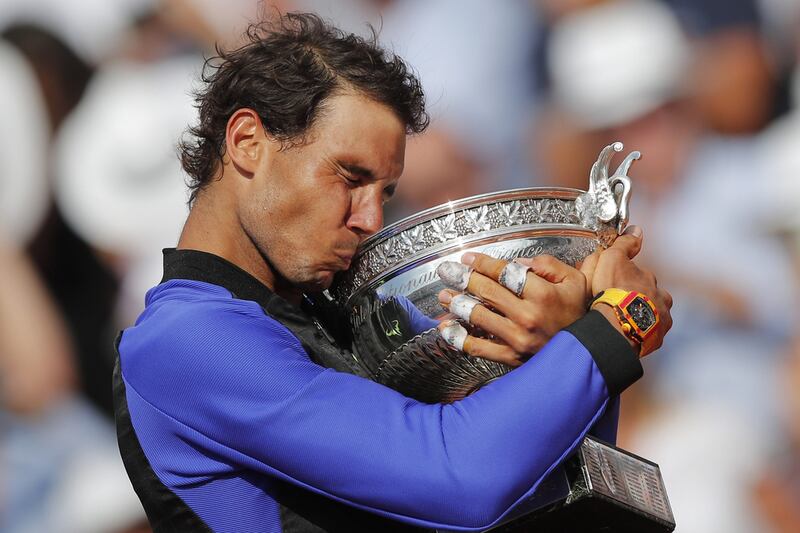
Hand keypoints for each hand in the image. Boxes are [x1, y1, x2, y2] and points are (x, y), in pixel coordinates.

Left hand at [437, 252, 586, 365]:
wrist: (591, 353)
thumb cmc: (579, 314)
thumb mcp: (574, 280)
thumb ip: (546, 265)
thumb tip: (516, 264)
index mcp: (543, 293)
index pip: (504, 272)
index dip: (482, 263)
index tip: (467, 258)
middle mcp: (528, 315)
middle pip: (487, 291)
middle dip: (463, 278)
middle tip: (447, 271)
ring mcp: (518, 338)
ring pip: (478, 317)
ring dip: (457, 304)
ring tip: (444, 296)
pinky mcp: (512, 358)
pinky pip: (478, 347)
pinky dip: (459, 337)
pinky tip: (447, 327)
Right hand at [579, 225, 672, 355]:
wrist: (617, 326)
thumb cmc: (614, 292)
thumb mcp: (613, 259)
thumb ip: (625, 244)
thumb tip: (636, 230)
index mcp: (652, 281)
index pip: (642, 277)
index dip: (627, 280)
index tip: (615, 286)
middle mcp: (662, 301)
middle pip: (650, 298)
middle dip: (638, 300)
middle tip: (618, 305)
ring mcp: (661, 322)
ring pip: (651, 316)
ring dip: (640, 317)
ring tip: (622, 322)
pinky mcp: (655, 340)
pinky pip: (648, 335)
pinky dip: (639, 334)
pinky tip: (626, 334)